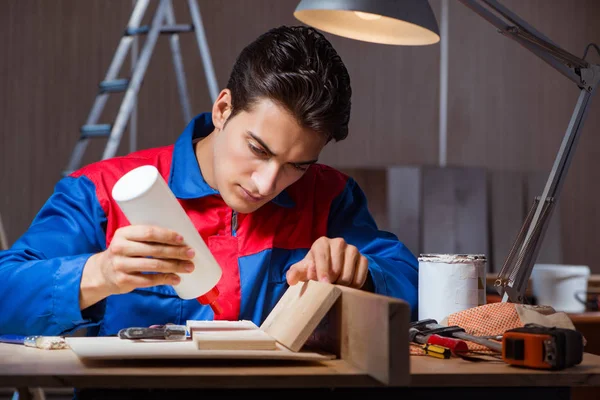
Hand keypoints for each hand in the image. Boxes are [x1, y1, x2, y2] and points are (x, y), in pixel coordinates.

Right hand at [80, 225, 194, 308]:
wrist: (102, 273)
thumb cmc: (124, 252)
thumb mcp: (128, 240)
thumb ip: (146, 237)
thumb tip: (179, 239)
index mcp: (123, 233)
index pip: (148, 232)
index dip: (167, 235)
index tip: (182, 239)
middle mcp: (120, 248)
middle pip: (154, 250)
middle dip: (176, 252)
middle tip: (191, 254)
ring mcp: (121, 265)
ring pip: (154, 266)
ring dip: (175, 266)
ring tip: (189, 267)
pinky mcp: (124, 281)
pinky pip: (149, 280)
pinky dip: (165, 279)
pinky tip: (176, 279)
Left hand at [286, 237, 368, 288]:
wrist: (332, 267)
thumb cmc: (315, 267)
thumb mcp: (303, 270)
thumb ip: (294, 273)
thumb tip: (291, 280)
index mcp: (322, 242)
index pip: (322, 256)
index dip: (322, 271)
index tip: (323, 283)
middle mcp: (338, 242)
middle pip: (336, 268)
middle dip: (331, 281)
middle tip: (327, 288)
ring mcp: (352, 249)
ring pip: (348, 274)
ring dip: (342, 285)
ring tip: (336, 287)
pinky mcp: (363, 258)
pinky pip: (360, 276)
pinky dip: (353, 286)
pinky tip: (347, 287)